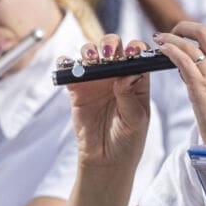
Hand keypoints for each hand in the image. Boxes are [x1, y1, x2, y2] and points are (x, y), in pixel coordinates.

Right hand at [68, 35, 153, 168]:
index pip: (138, 55)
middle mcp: (117, 75)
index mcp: (137, 80)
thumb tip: (126, 75)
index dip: (135, 49)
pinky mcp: (77, 89)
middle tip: (108, 56)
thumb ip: (131, 97)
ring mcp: (96, 80)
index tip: (131, 54)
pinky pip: (70, 70)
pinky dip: (67, 63)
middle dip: (110, 45)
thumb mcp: (135, 120)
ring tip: (91, 59)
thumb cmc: (128, 140)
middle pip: (114, 48)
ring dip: (89, 50)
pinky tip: (68, 64)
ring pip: (91, 54)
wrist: (106, 160)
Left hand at [152, 21, 205, 148]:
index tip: (196, 32)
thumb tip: (199, 70)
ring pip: (191, 44)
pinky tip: (162, 51)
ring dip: (171, 37)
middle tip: (174, 32)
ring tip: (160, 39)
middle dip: (186, 27)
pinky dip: (170, 50)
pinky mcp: (201, 87)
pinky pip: (183, 60)